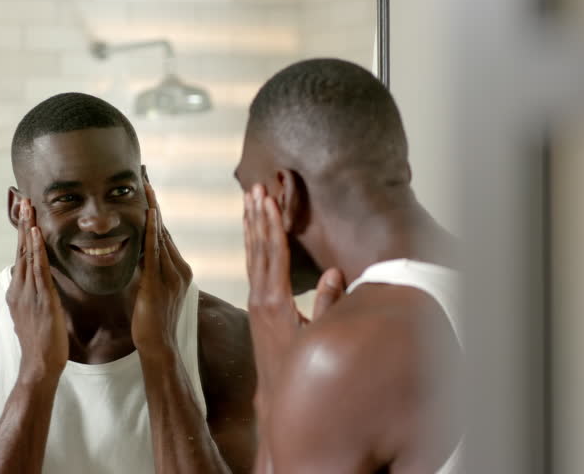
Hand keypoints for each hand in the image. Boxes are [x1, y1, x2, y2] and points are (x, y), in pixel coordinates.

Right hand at [6, 198, 68, 382]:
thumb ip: (38, 297)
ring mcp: (28, 292)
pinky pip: (37, 268)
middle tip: (23, 199)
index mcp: (18, 291)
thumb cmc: (42, 343)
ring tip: (28, 206)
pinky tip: (36, 233)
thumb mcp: (37, 314)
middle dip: (22, 223)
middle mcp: (19, 288)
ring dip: (28, 228)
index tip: (25, 213)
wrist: (39, 365)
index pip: (20, 256)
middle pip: (20, 249)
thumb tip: (43, 287)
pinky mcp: (40, 297)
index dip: (23, 234)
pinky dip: (35, 248)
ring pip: (27, 254)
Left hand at [132, 182, 192, 356]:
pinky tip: (147, 214)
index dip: (155, 210)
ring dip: (152, 208)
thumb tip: (135, 255)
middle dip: (154, 202)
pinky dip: (151, 231)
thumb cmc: (151, 322)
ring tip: (145, 185)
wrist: (158, 347)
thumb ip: (147, 271)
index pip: (165, 234)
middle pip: (164, 228)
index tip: (147, 188)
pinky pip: (155, 252)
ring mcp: (171, 276)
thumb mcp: (150, 290)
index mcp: (179, 270)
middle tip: (145, 176)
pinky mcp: (158, 283)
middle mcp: (179, 269)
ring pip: (161, 235)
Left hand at [243, 184, 344, 395]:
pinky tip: (254, 233)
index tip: (267, 199)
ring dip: (252, 227)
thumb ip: (327, 304)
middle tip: (255, 188)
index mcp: (274, 301)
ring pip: (252, 255)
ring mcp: (255, 302)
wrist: (279, 396)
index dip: (271, 224)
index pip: (272, 253)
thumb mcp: (321, 336)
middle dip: (258, 217)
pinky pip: (254, 267)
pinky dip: (254, 246)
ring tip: (250, 200)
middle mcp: (259, 298)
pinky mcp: (257, 307)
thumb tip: (334, 272)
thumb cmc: (304, 367)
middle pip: (258, 248)